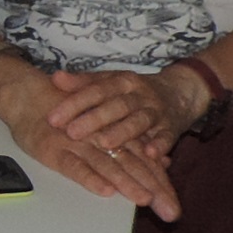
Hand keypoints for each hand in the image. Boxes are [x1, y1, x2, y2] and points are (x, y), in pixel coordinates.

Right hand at [0, 63, 181, 221]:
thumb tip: (164, 161)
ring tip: (143, 200)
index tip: (174, 210)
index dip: (161, 185)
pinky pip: (75, 165)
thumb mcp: (104, 130)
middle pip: (133, 165)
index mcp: (116, 134)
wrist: (27, 95)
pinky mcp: (54, 149)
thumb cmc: (67, 116)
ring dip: (127, 182)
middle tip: (169, 214)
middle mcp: (102, 138)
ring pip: (108, 164)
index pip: (145, 162)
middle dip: (153, 190)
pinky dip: (90, 177)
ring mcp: (78, 144)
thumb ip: (134, 147)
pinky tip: (104, 190)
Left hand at [41, 66, 206, 161]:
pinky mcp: (172, 127)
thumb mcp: (110, 82)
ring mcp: (156, 111)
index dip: (73, 103)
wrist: (180, 91)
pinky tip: (151, 154)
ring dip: (123, 132)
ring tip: (105, 143)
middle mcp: (138, 94)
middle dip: (93, 119)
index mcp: (121, 81)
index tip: (52, 118)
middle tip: (71, 133)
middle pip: (115, 106)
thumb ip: (83, 83)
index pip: (94, 91)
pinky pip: (167, 136)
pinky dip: (160, 145)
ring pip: (139, 120)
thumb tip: (55, 78)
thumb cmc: (135, 91)